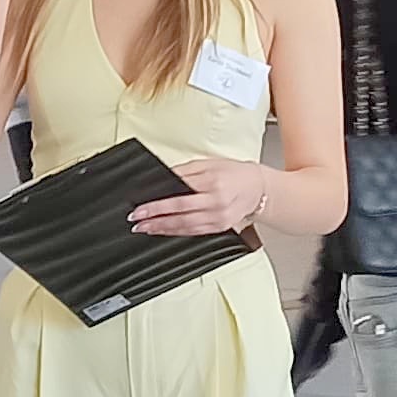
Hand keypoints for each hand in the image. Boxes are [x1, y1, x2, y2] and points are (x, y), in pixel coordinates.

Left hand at [126, 156, 270, 238]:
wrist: (259, 188)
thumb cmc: (235, 173)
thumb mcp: (209, 163)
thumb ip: (185, 171)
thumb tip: (162, 180)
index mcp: (212, 182)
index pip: (178, 195)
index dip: (157, 203)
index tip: (141, 207)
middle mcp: (216, 202)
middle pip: (180, 213)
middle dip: (155, 218)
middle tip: (137, 221)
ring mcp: (219, 217)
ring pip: (185, 227)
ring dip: (163, 229)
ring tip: (145, 228)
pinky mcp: (220, 227)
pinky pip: (194, 232)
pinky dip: (177, 233)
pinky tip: (164, 232)